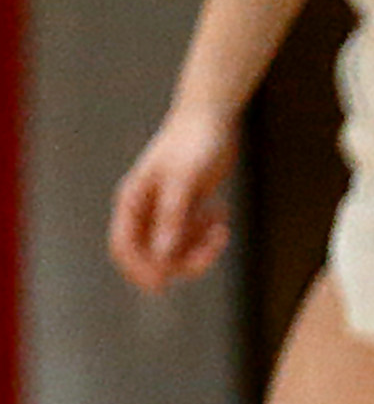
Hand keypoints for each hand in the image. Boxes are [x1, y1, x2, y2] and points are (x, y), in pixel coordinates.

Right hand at [107, 114, 239, 292]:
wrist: (212, 119)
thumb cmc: (194, 144)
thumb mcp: (184, 181)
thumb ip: (172, 218)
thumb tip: (162, 257)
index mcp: (132, 201)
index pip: (124, 247)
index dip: (139, 270)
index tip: (164, 284)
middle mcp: (145, 209)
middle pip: (152, 255)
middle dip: (181, 261)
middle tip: (212, 246)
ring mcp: (166, 210)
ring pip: (176, 249)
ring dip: (199, 247)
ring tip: (220, 225)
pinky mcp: (187, 208)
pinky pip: (193, 237)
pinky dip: (208, 234)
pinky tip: (220, 210)